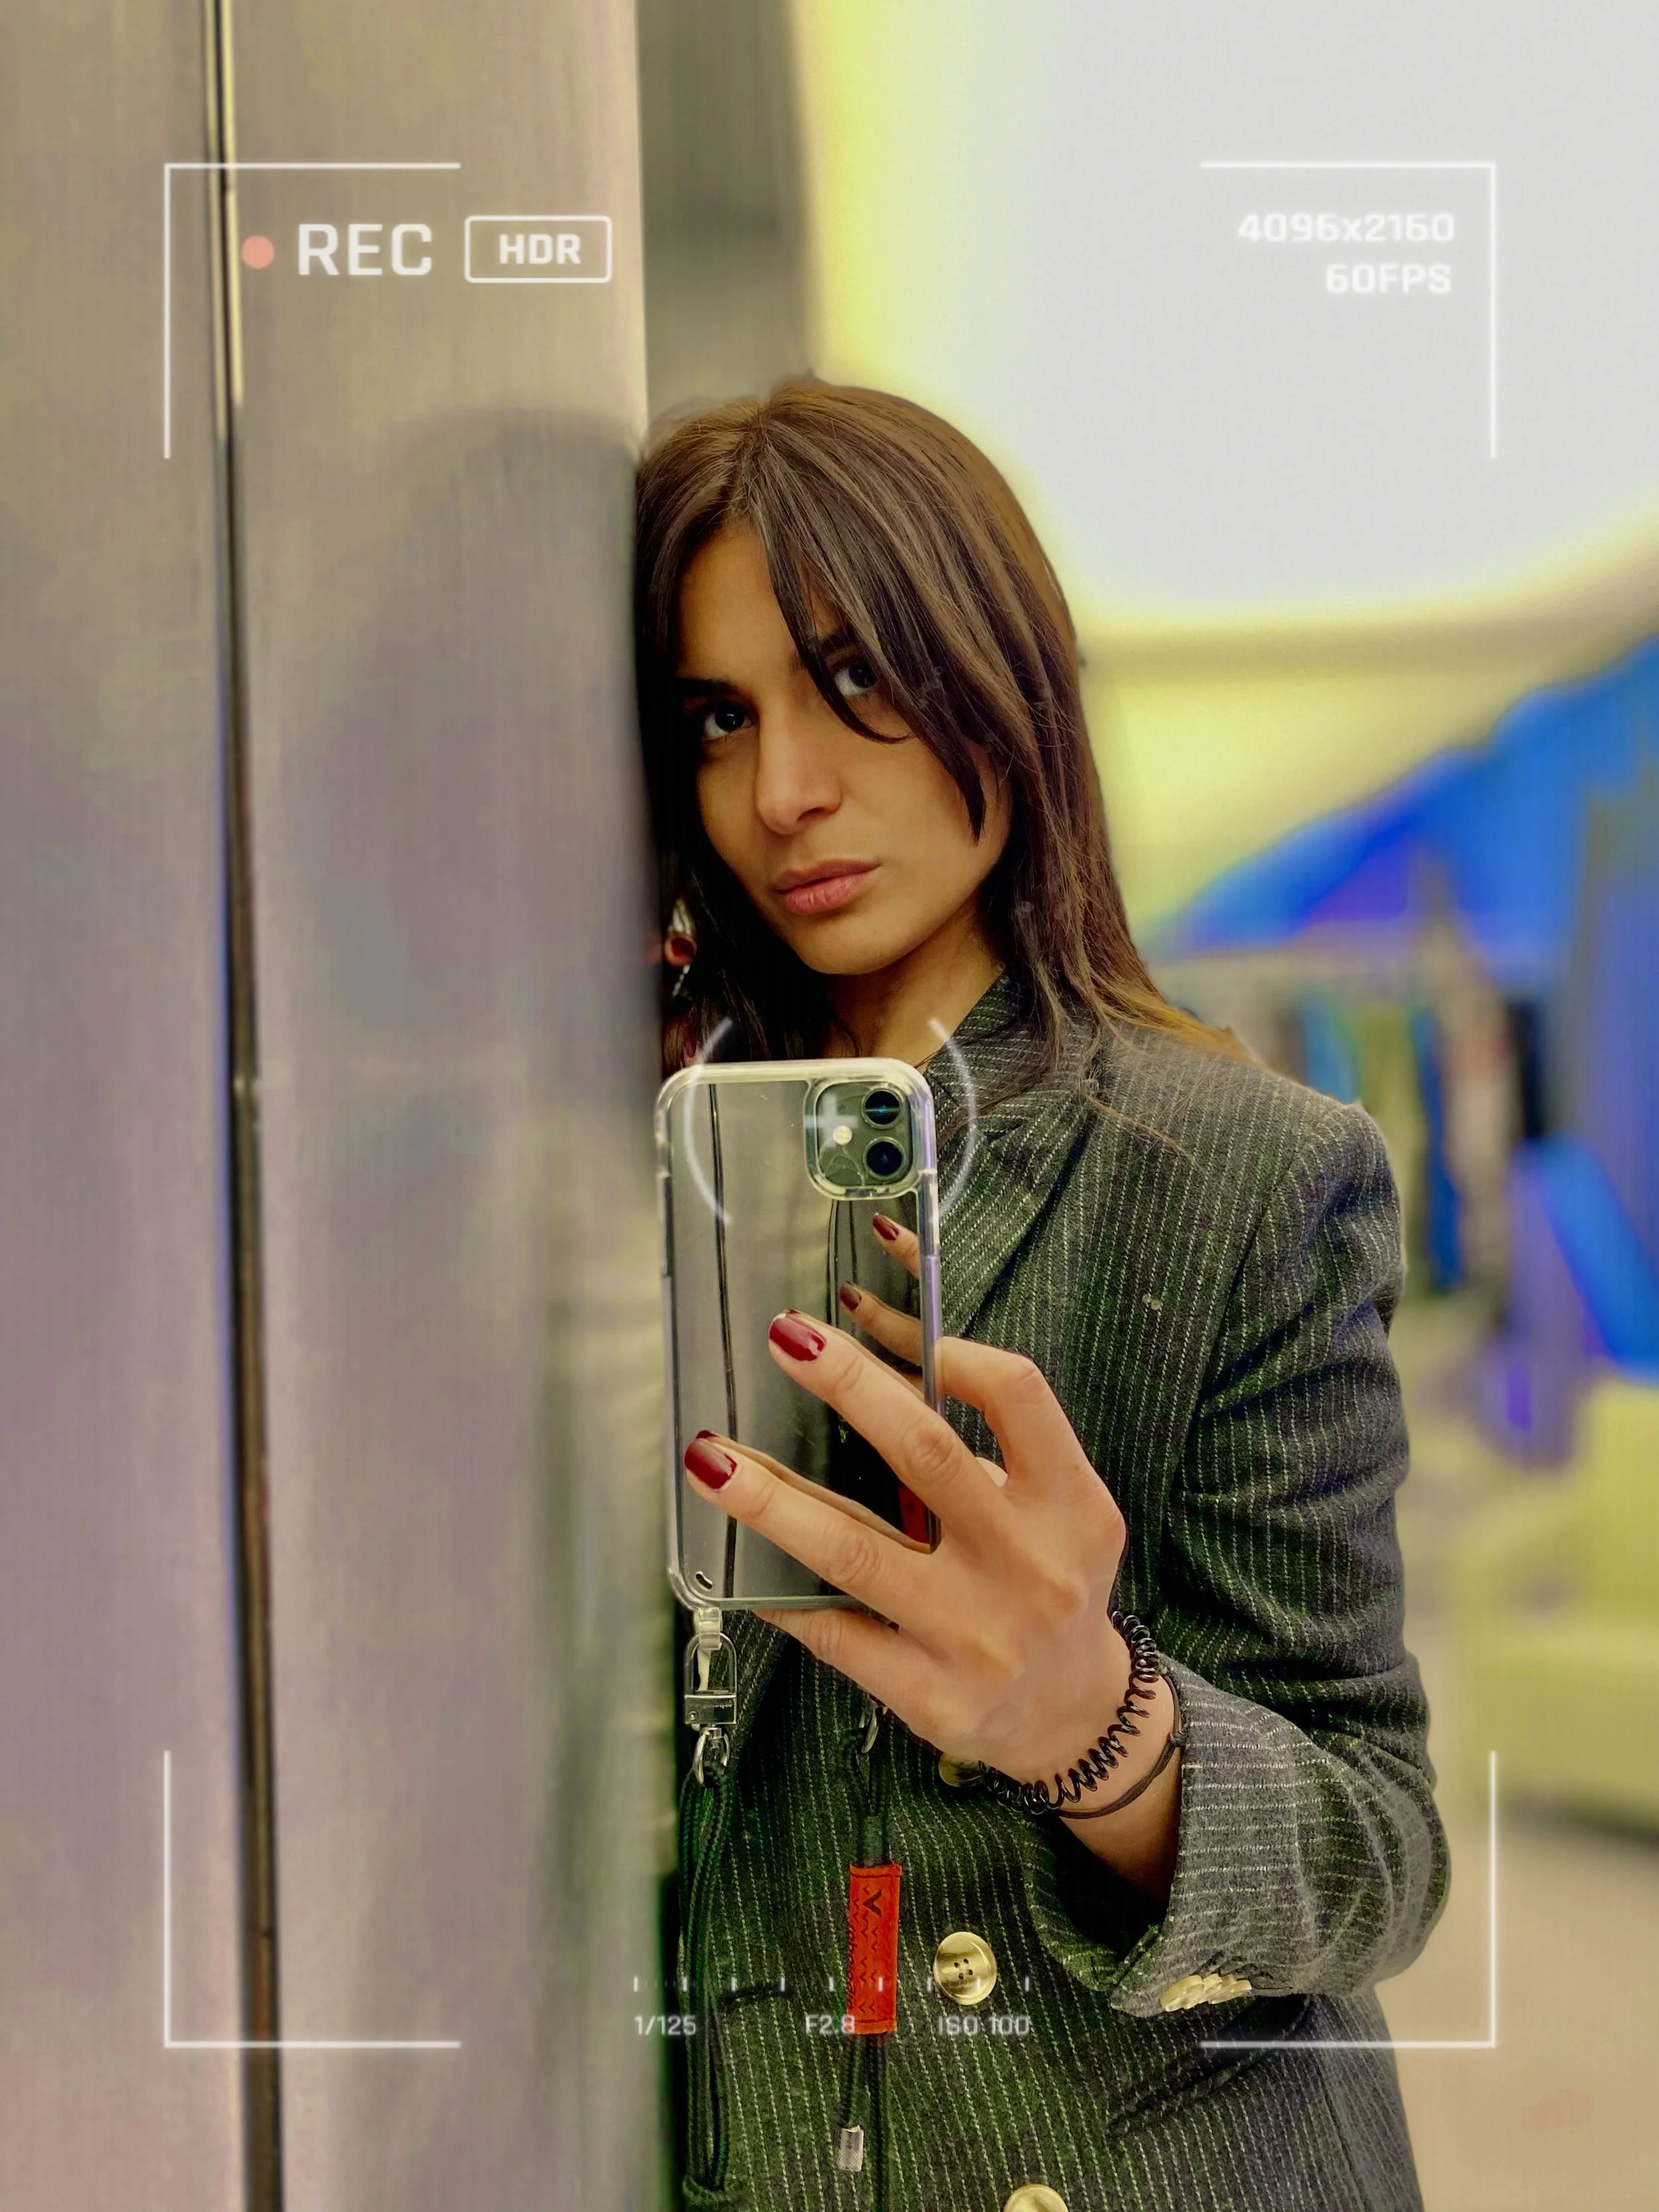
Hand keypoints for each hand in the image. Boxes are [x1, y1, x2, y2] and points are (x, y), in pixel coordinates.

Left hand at [681, 1228, 1134, 1792]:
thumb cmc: (1048, 1585)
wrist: (1074, 1716)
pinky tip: (733, 1565)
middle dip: (848, 1387)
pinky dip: (781, 1594)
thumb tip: (871, 1370)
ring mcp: (979, 1636)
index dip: (945, 1349)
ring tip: (710, 1459)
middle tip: (782, 1337)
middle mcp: (1030, 1566)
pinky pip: (836, 1633)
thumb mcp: (1055, 1512)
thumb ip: (985, 1450)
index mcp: (1071, 1505)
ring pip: (856, 1551)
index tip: (871, 1319)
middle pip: (927, 1454)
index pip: (1016, 1395)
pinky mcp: (931, 1695)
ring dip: (773, 1499)